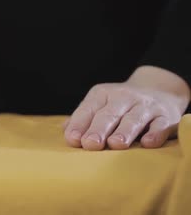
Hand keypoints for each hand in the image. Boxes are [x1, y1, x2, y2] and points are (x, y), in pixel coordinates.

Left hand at [64, 66, 189, 149]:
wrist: (159, 88)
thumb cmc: (120, 104)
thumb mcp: (99, 104)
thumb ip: (83, 118)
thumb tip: (66, 132)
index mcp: (102, 94)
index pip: (88, 109)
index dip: (80, 124)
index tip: (73, 140)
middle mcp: (123, 97)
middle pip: (109, 114)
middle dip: (99, 129)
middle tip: (90, 144)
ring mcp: (145, 106)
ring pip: (134, 119)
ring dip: (125, 132)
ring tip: (115, 144)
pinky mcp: (166, 116)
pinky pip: (160, 125)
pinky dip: (155, 134)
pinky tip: (147, 143)